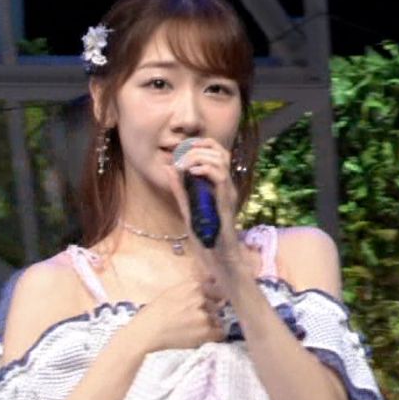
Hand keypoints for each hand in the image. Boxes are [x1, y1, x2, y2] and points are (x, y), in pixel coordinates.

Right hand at [128, 275, 225, 353]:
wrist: (146, 332)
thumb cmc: (154, 313)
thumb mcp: (173, 292)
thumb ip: (192, 288)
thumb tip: (213, 280)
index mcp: (194, 286)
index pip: (217, 289)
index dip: (214, 298)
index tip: (209, 304)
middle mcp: (202, 298)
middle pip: (218, 305)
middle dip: (210, 312)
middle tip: (194, 320)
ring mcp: (205, 314)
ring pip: (218, 320)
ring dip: (210, 325)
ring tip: (193, 329)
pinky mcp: (206, 331)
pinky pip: (220, 333)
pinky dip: (213, 336)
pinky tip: (200, 337)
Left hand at [167, 137, 246, 276]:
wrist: (218, 256)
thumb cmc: (205, 236)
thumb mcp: (187, 207)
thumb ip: (180, 189)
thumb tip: (169, 168)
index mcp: (219, 184)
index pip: (217, 151)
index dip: (200, 143)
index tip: (182, 149)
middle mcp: (227, 185)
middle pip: (219, 150)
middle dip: (196, 148)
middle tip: (179, 158)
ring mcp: (228, 192)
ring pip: (220, 159)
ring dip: (198, 157)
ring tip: (183, 166)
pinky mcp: (227, 201)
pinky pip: (220, 176)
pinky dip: (205, 169)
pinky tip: (191, 173)